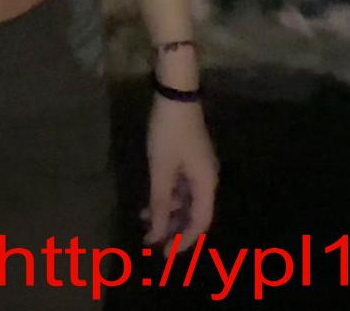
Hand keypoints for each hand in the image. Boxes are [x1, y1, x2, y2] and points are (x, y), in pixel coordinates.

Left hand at [140, 97, 218, 255]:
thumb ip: (159, 202)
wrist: (175, 95)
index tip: (166, 254)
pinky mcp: (188, 158)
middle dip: (172, 228)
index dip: (184, 240)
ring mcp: (198, 168)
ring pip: (184, 200)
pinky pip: (179, 186)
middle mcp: (206, 179)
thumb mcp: (161, 169)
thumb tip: (157, 233)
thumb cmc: (169, 133)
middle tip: (151, 242)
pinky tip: (147, 201)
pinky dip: (165, 195)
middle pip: (193, 213)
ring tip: (143, 221)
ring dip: (165, 211)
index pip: (200, 222)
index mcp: (206, 184)